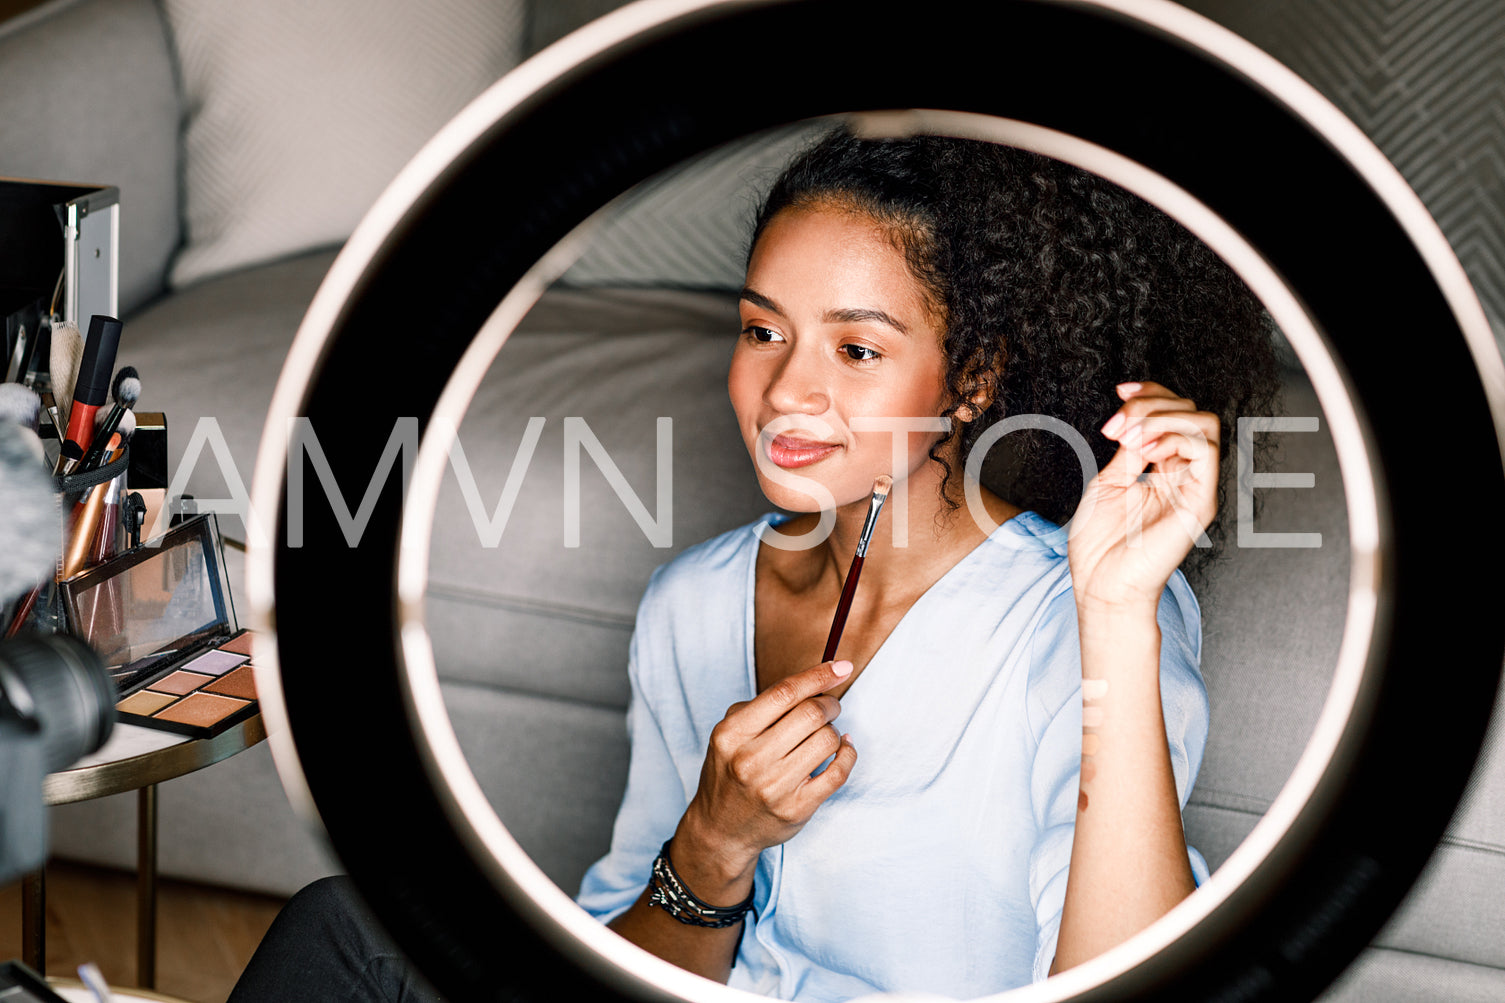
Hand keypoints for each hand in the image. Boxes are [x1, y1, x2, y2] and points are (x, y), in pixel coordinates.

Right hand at [677, 660, 857, 887]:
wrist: (720, 829)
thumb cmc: (730, 771)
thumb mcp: (730, 734)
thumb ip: (763, 707)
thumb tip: (814, 682)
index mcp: (732, 734)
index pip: (784, 693)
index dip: (817, 675)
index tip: (841, 666)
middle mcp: (750, 760)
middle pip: (810, 714)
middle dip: (829, 703)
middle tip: (829, 705)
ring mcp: (774, 787)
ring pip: (827, 740)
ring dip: (833, 730)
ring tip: (823, 734)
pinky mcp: (797, 808)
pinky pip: (838, 771)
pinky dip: (847, 753)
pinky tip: (842, 748)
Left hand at [1068, 381, 1219, 610]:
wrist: (1102, 586)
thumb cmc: (1101, 546)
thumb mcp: (1108, 483)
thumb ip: (1127, 451)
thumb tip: (1133, 418)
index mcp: (1164, 471)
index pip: (1174, 414)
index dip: (1152, 393)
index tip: (1120, 391)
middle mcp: (1185, 476)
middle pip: (1191, 411)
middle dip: (1151, 404)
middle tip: (1116, 425)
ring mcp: (1195, 488)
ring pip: (1204, 423)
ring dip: (1161, 418)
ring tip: (1130, 438)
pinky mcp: (1200, 502)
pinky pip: (1206, 451)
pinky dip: (1174, 437)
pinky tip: (1144, 451)